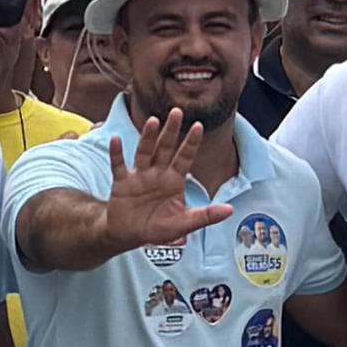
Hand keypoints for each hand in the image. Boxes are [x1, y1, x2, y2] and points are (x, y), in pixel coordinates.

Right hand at [100, 111, 237, 252]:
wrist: (129, 235)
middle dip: (171, 131)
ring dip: (148, 137)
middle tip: (177, 111)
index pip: (185, 157)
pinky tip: (117, 139)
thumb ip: (206, 216)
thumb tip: (230, 210)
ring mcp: (139, 176)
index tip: (198, 126)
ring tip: (152, 121)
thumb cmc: (158, 228)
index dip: (191, 143)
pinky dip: (117, 153)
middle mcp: (157, 173)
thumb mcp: (184, 224)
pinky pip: (119, 165)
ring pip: (144, 152)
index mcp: (174, 180)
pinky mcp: (122, 182)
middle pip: (165, 148)